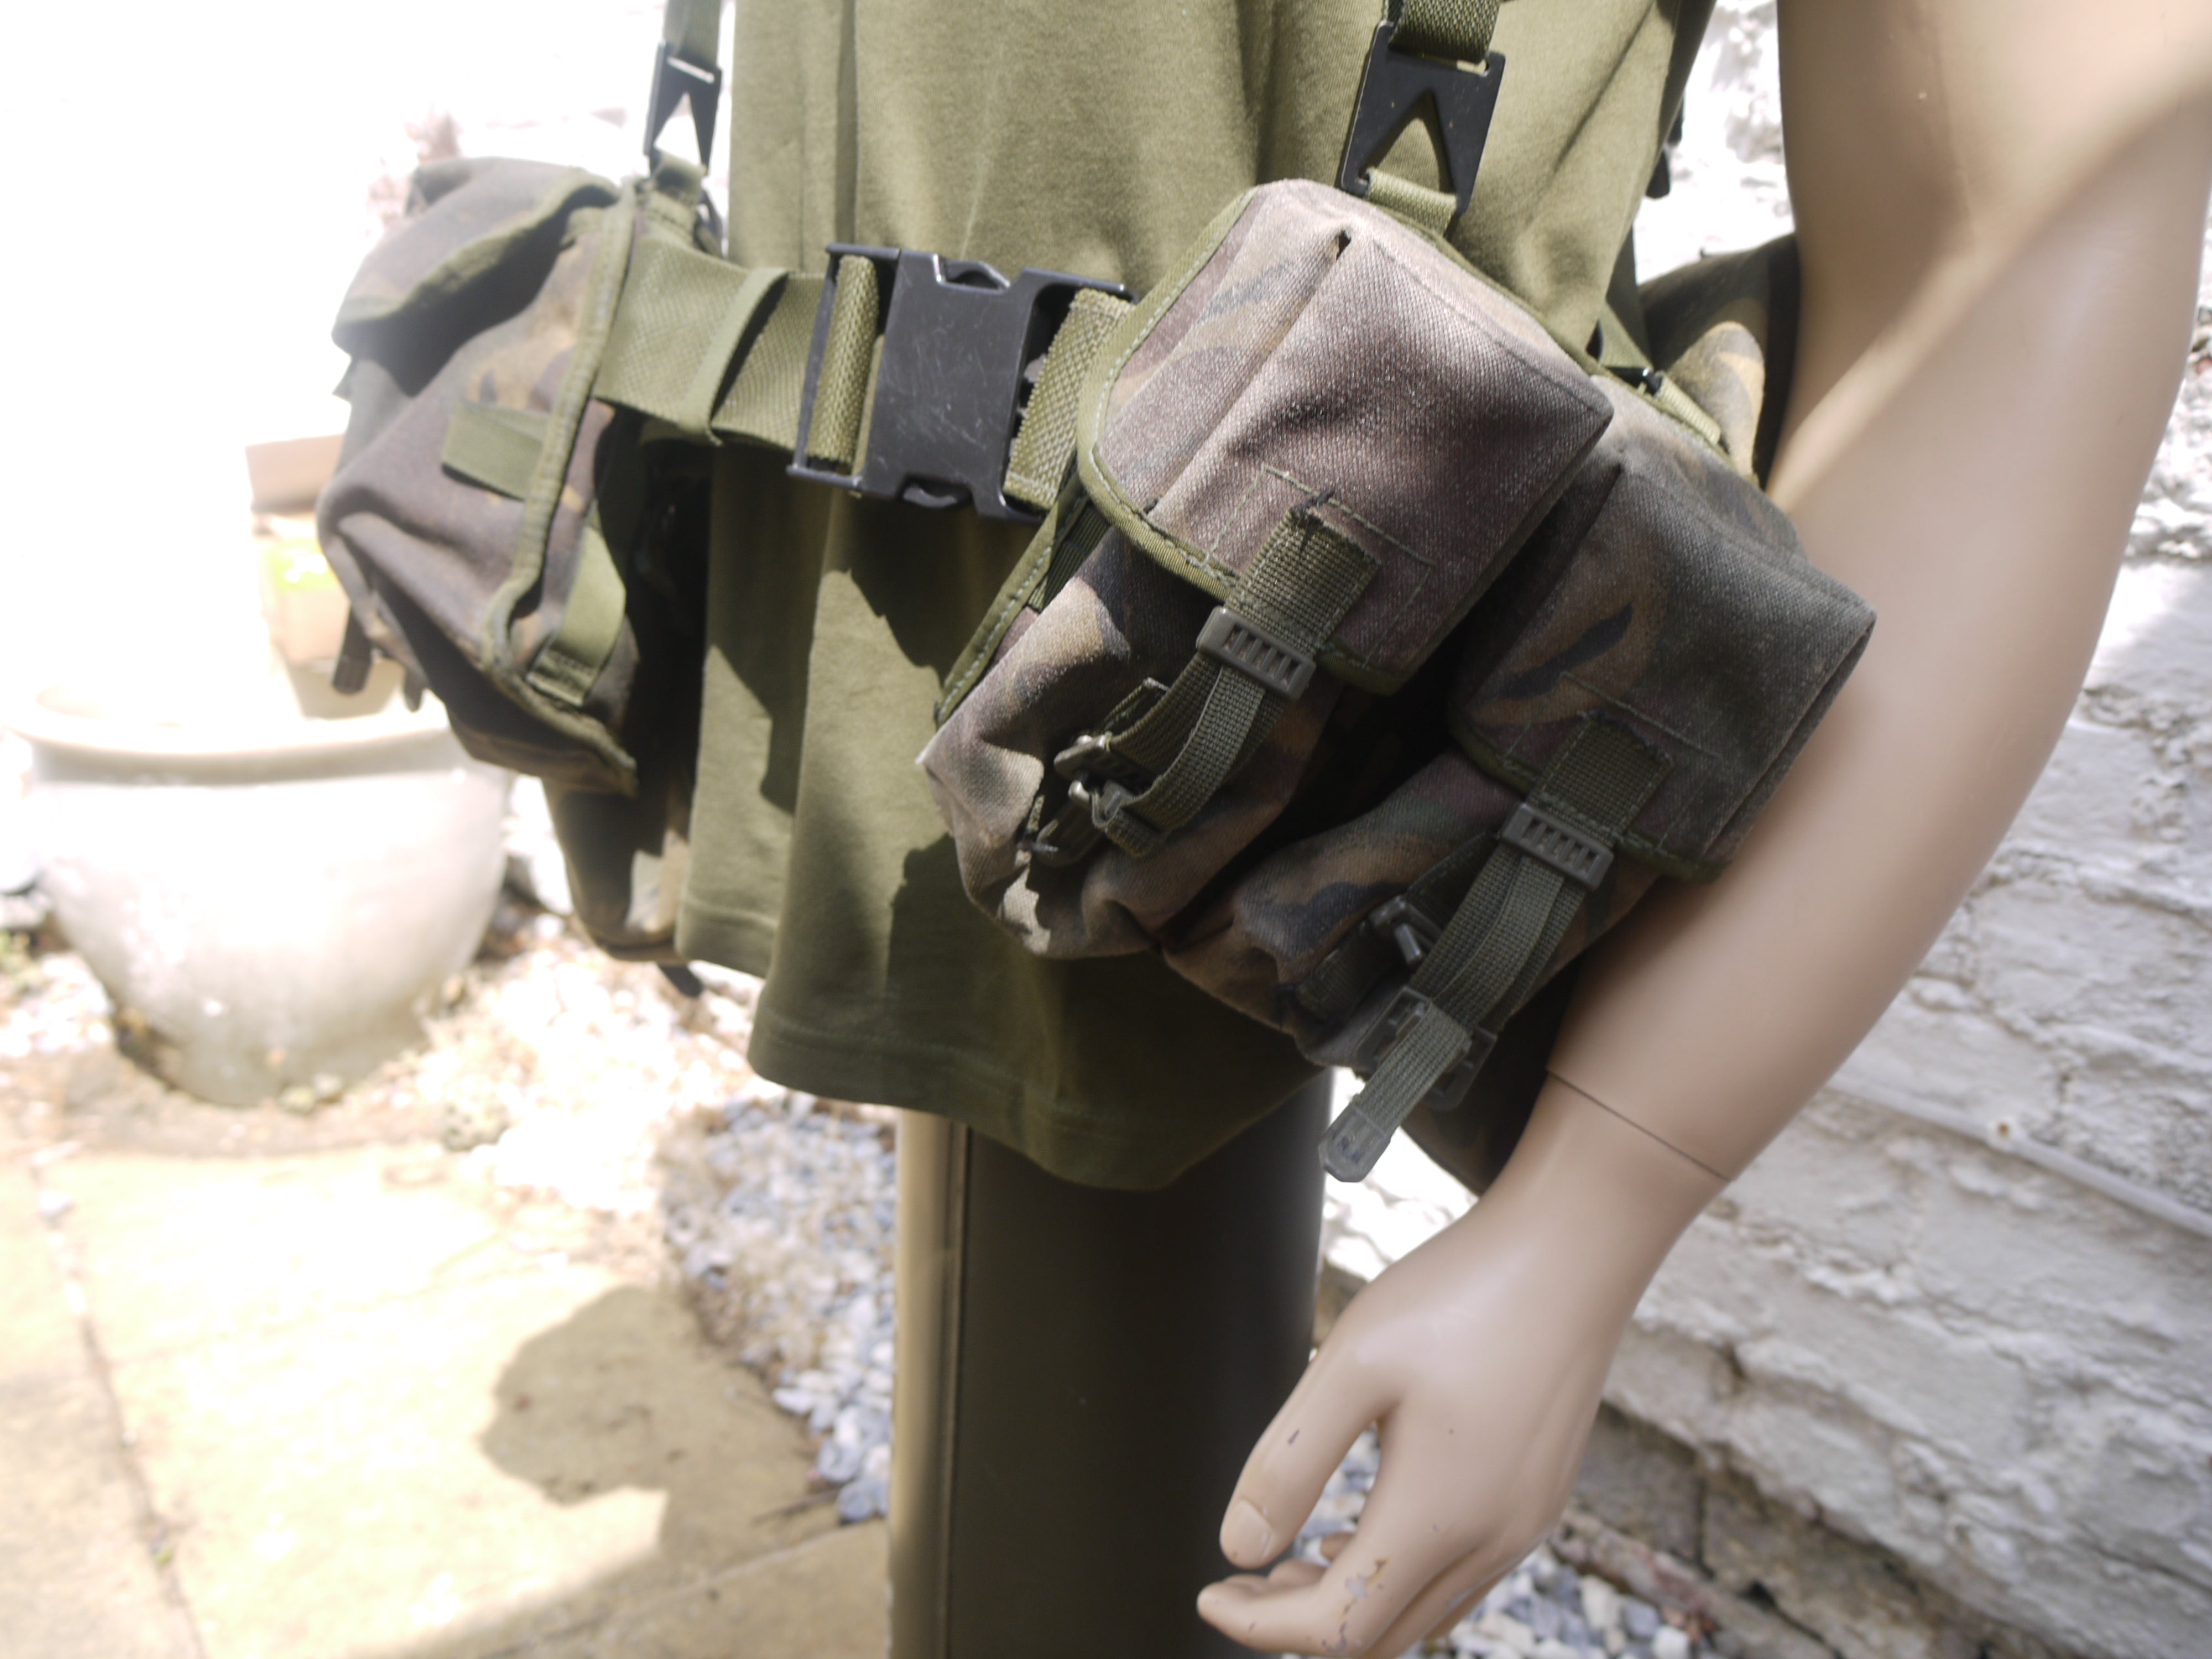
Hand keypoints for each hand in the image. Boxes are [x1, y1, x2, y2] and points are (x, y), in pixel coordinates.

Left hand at [1197, 1082, 1721, 1656]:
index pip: (1337, 1629)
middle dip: (1300, 1622)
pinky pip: (1462, 1574)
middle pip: (1382, 1637)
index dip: (1261, 1627)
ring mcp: (1525, 1522)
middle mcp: (1493, 1540)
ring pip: (1425, 1612)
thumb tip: (1238, 1548)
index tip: (1209, 1593)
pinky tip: (1365, 1525)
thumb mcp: (1352, 1366)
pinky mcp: (1539, 1496)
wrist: (1575, 1249)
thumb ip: (1291, 1464)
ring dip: (1352, 1602)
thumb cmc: (1462, 1293)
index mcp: (1440, 1517)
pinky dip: (1400, 1574)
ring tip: (1291, 1557)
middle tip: (1243, 1580)